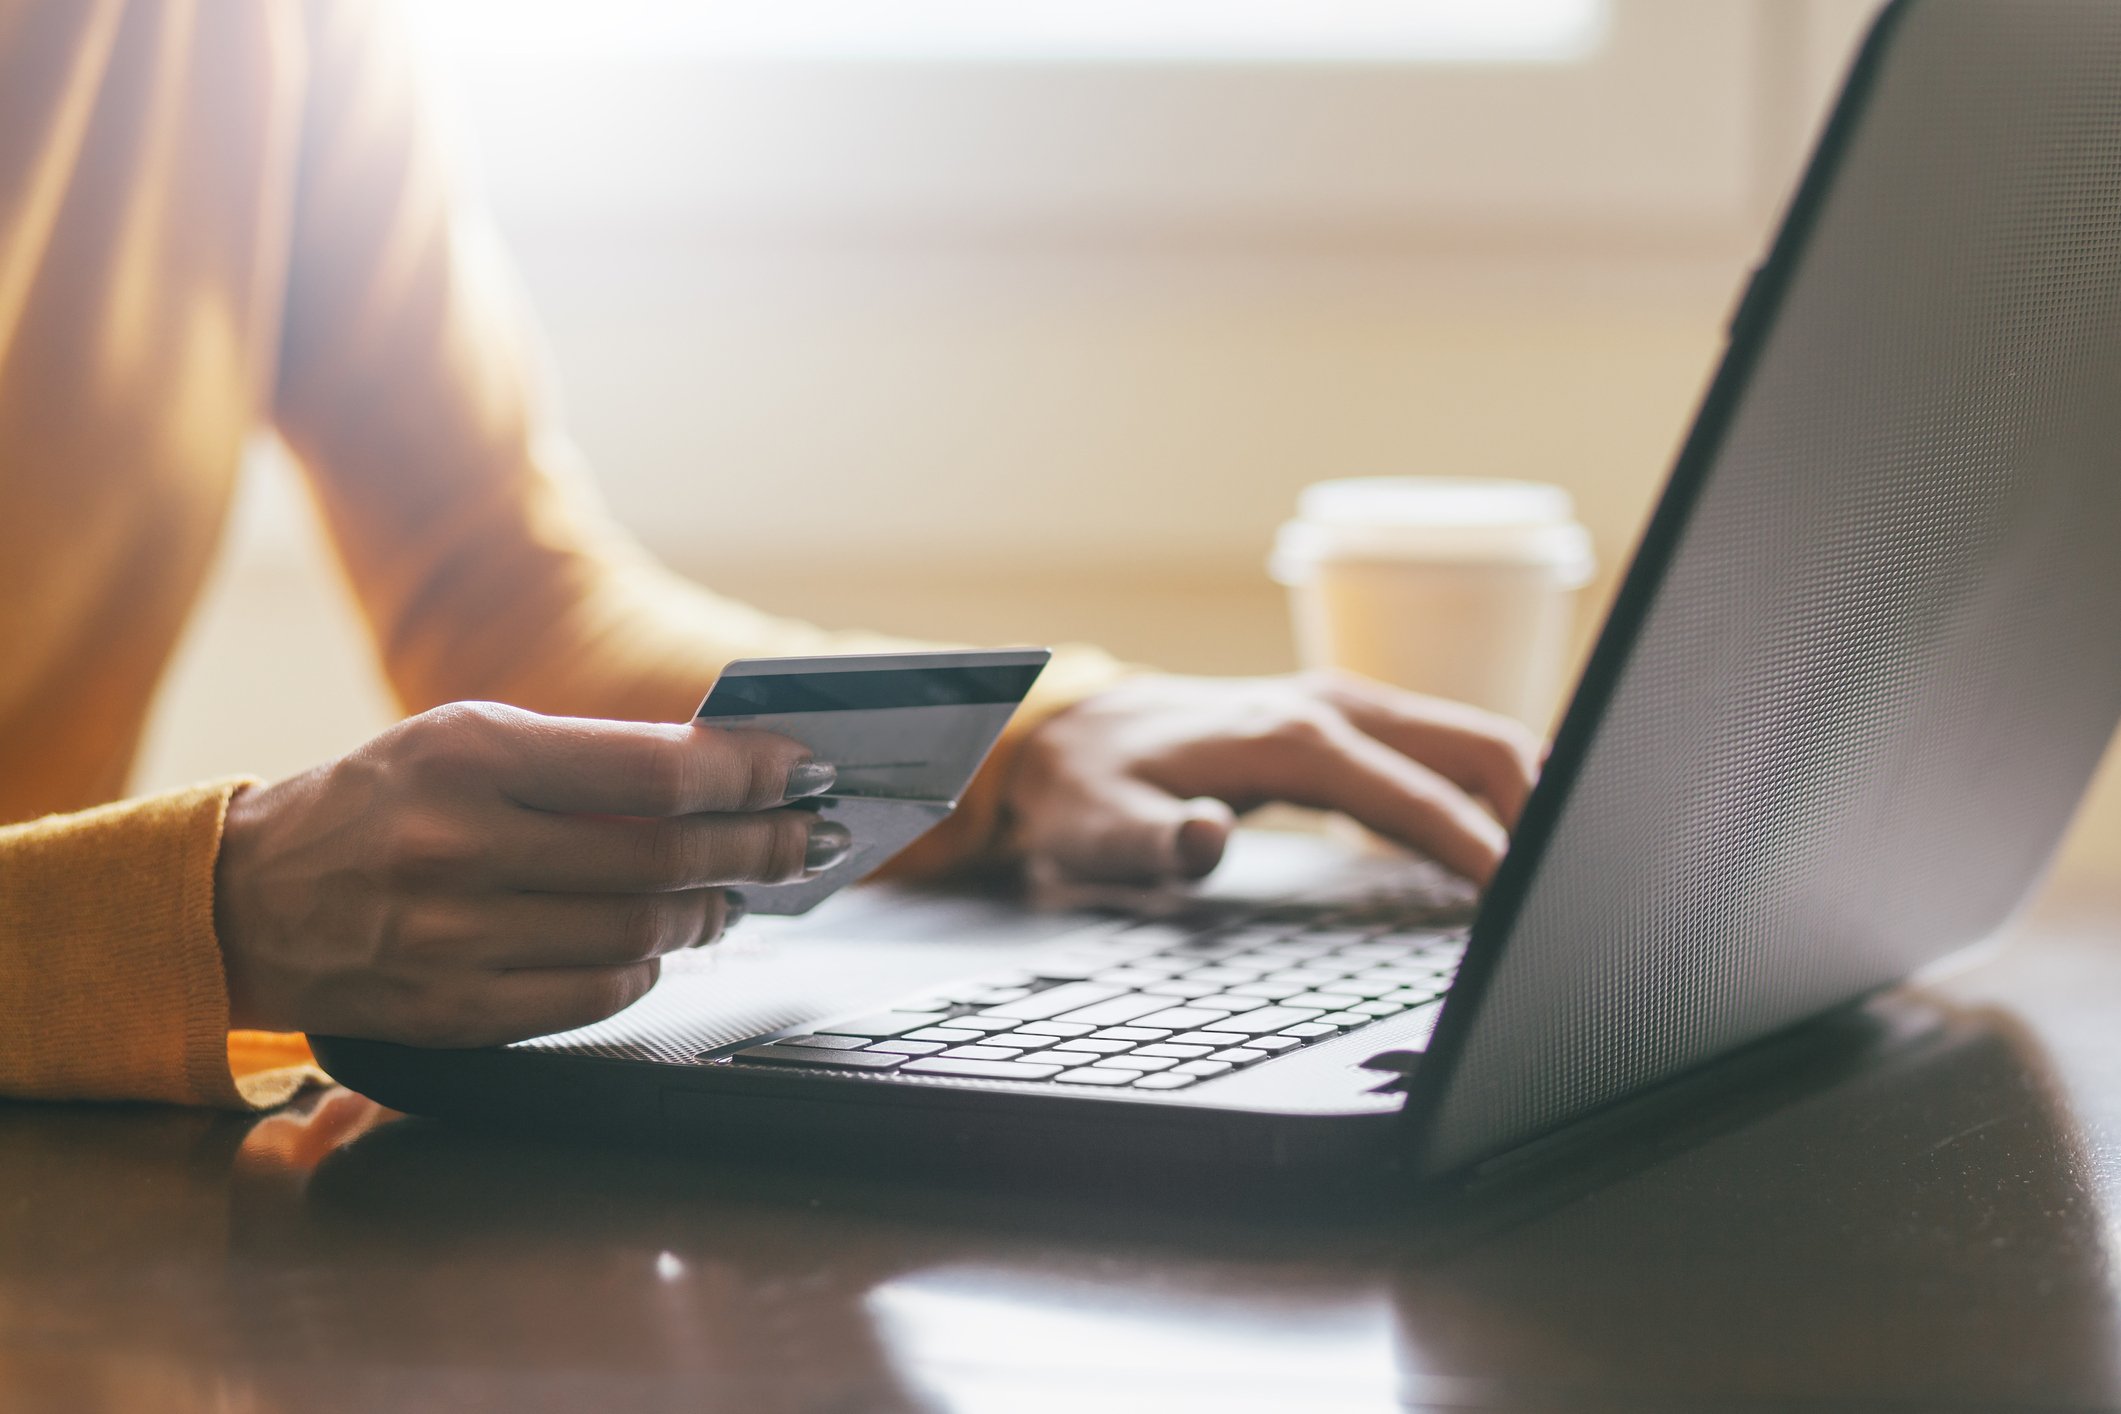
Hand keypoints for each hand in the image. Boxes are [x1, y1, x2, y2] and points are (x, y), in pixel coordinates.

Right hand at [213, 702, 846, 1046]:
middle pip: (665, 859)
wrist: (248, 899)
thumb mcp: (465, 742)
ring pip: (641, 932)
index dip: (749, 775)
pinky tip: (660, 943)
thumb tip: (720, 779)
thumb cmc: (378, 804)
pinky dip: (646, 968)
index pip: (654, 772)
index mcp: (471, 757)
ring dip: (709, 911)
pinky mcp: (457, 1014)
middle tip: (807, 841)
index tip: (804, 770)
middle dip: (759, 848)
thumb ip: (584, 759)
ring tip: (733, 893)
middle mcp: (463, 848)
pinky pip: (596, 996)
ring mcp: (457, 940)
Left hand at [1004, 671, 1540, 886]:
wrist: (1068, 733)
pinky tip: (1508, 837)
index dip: (1475, 844)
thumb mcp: (1096, 827)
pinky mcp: (1346, 720)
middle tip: (1570, 885)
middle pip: (1474, 742)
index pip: (1413, 791)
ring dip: (1525, 793)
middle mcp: (1330, 707)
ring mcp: (1343, 706)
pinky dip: (1491, 785)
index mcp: (1288, 738)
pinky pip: (1443, 745)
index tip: (1521, 896)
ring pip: (1470, 736)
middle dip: (1537, 806)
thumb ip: (1149, 841)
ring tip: (1559, 869)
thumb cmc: (1089, 787)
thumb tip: (1204, 837)